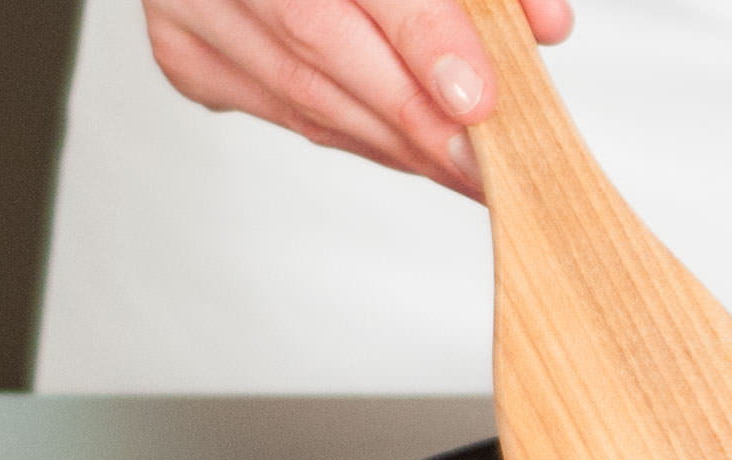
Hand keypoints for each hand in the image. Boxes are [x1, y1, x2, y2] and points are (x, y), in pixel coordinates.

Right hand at [143, 0, 574, 197]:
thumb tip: (546, 26)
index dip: (425, 39)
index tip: (477, 99)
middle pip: (325, 49)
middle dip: (419, 117)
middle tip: (491, 165)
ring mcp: (191, 9)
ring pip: (305, 97)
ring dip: (396, 142)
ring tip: (470, 172)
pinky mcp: (186, 57)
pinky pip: (286, 115)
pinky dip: (357, 136)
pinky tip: (410, 150)